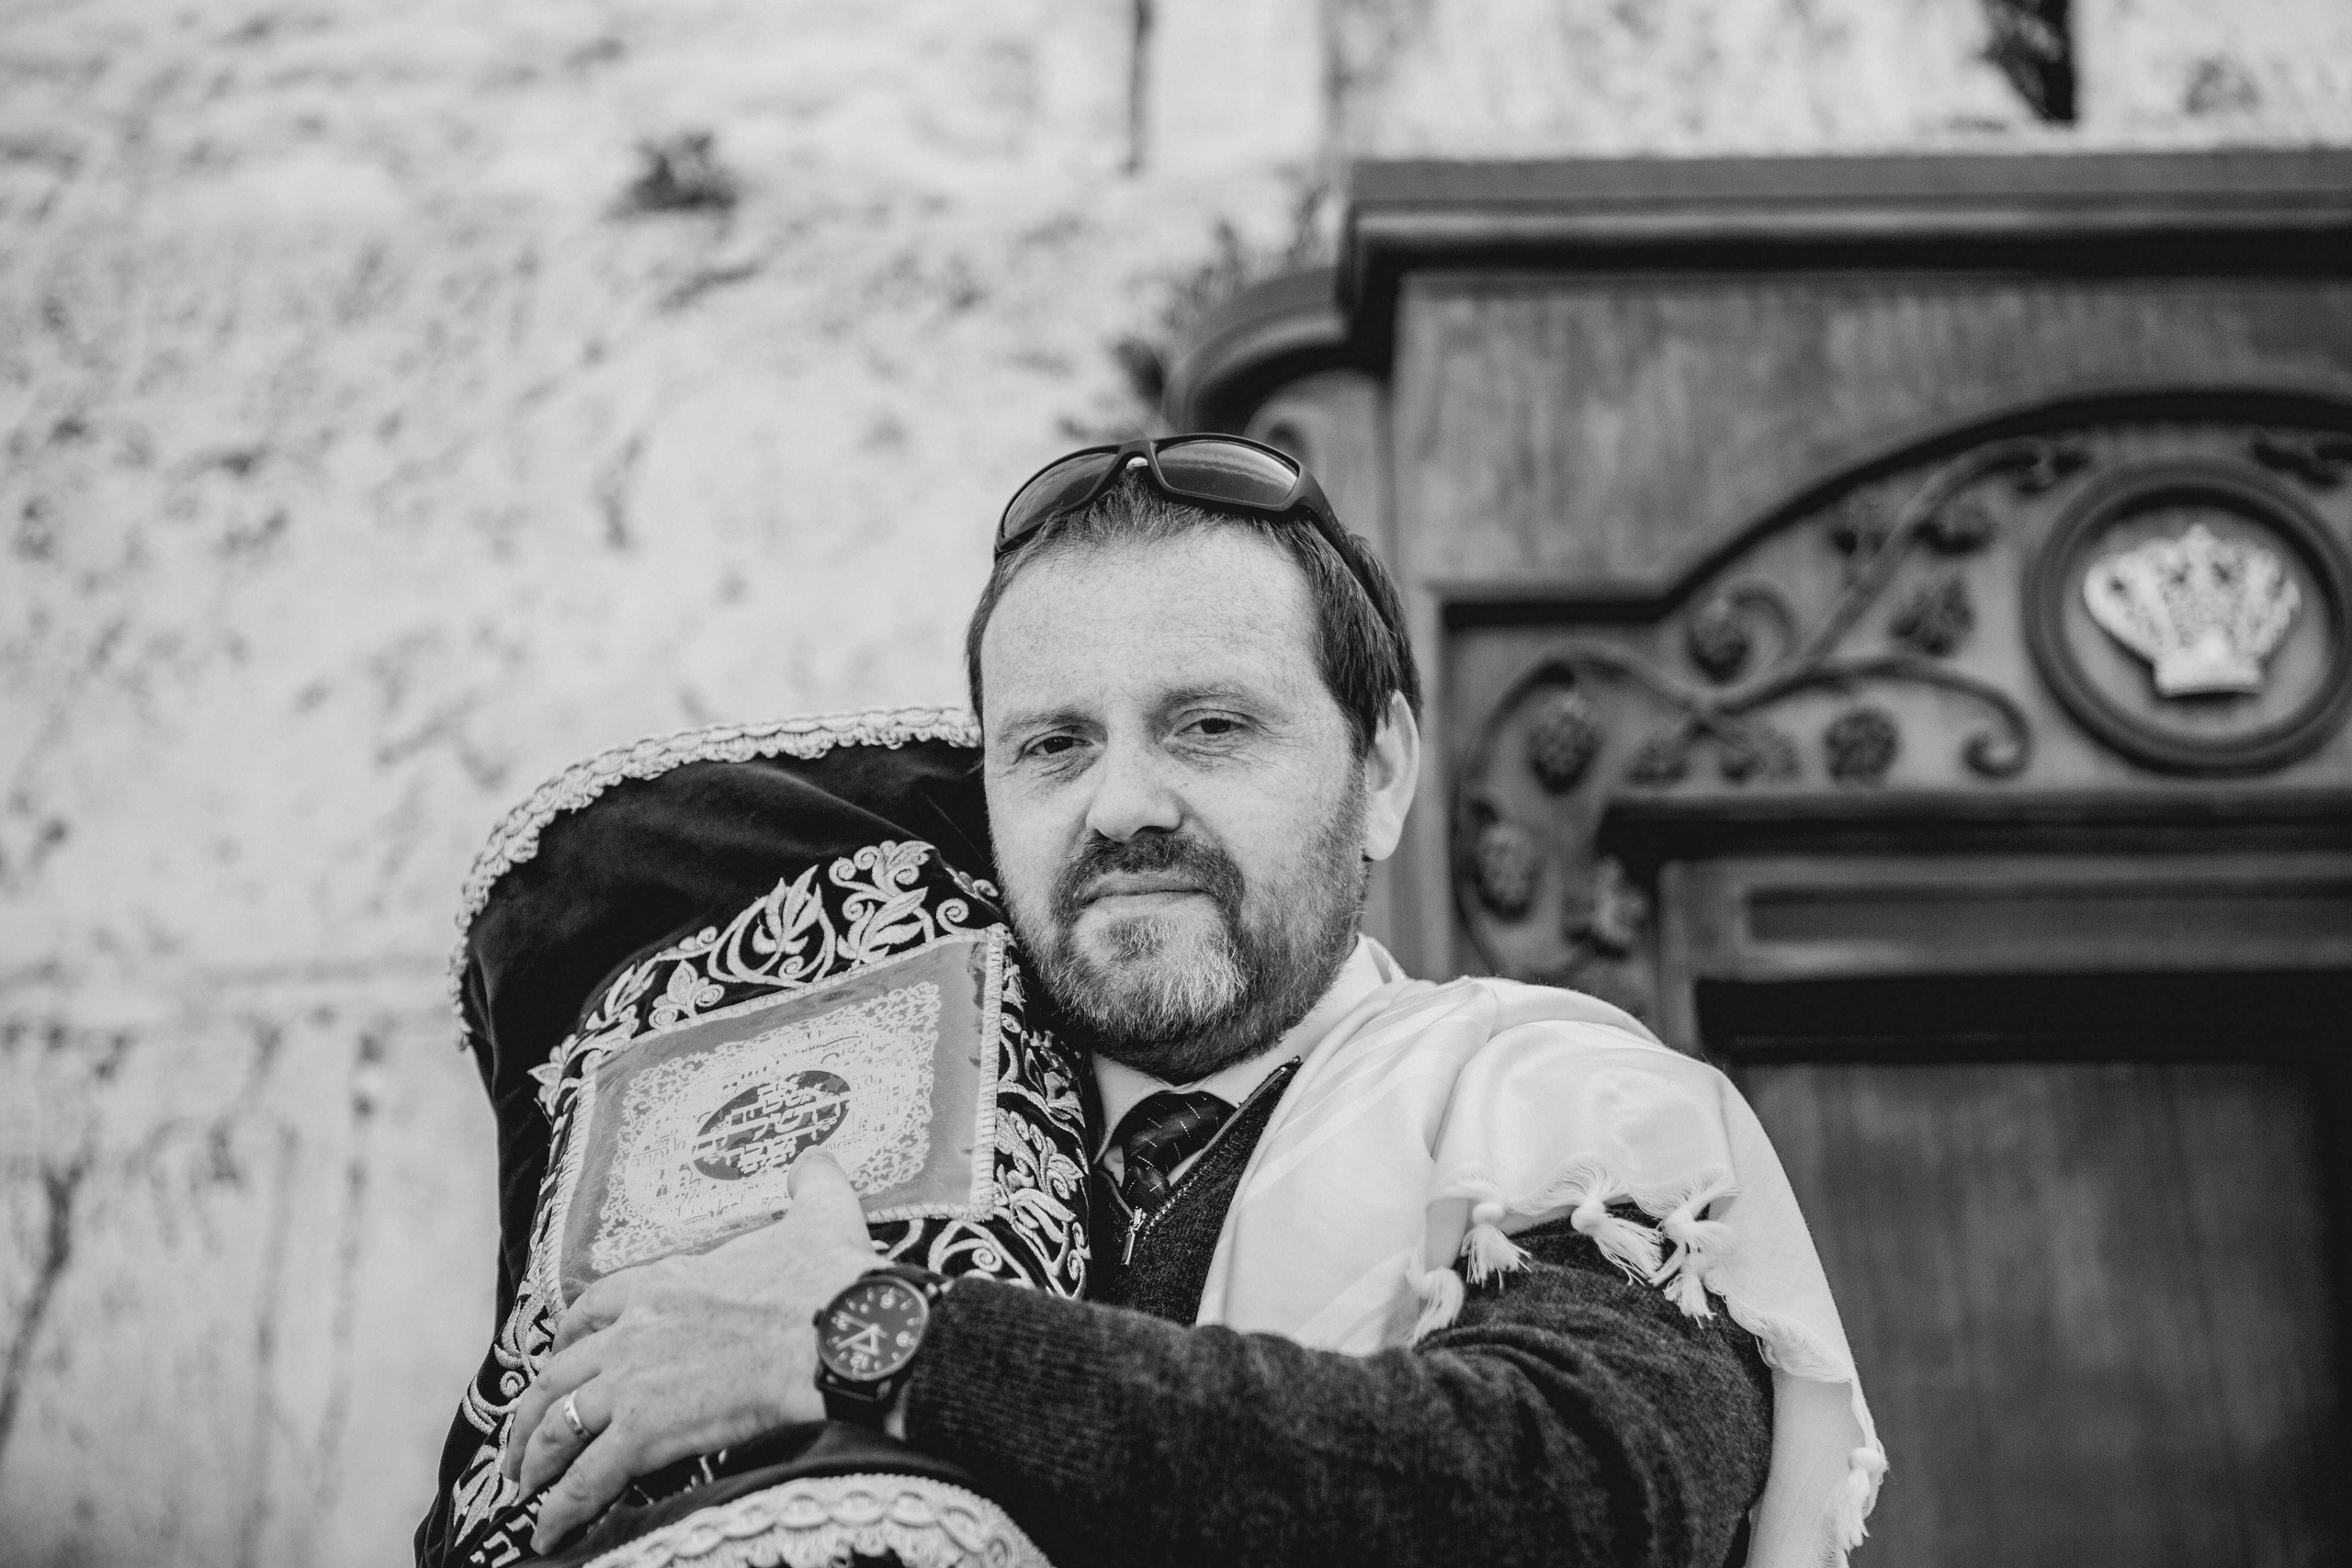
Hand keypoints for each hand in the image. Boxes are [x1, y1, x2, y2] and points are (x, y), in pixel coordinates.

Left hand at [502, 1149, 877, 1552]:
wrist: (838, 1334)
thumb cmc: (830, 1280)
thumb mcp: (821, 1214)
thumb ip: (811, 1185)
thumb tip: (818, 1160)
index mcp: (667, 1280)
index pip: (593, 1306)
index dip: (569, 1335)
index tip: (560, 1353)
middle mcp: (635, 1330)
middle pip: (557, 1371)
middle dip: (532, 1408)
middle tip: (523, 1437)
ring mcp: (632, 1382)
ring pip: (557, 1423)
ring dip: (534, 1459)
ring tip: (525, 1488)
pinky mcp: (645, 1432)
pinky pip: (586, 1477)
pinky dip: (561, 1508)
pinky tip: (550, 1533)